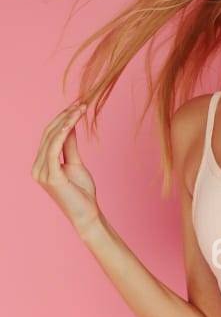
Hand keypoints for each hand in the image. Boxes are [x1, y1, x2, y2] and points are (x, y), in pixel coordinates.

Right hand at [31, 101, 103, 236]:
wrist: (87, 213)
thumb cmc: (81, 192)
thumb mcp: (75, 163)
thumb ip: (70, 145)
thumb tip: (70, 125)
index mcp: (41, 164)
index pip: (49, 135)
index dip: (62, 118)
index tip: (77, 106)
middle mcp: (37, 167)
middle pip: (48, 134)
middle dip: (65, 116)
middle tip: (81, 103)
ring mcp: (41, 172)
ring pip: (51, 138)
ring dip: (67, 121)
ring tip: (81, 109)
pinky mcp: (50, 177)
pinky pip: (54, 149)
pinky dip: (63, 133)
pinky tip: (73, 123)